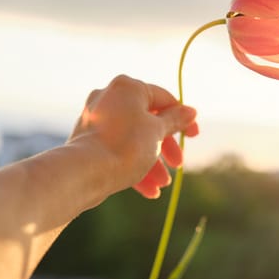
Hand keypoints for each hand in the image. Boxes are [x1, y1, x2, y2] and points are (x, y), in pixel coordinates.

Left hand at [68, 75, 197, 198]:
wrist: (84, 173)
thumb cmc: (126, 147)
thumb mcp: (158, 132)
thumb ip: (175, 120)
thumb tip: (190, 111)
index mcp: (128, 87)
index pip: (164, 98)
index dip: (183, 118)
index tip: (194, 136)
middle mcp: (110, 97)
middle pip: (149, 120)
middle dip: (166, 147)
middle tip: (178, 164)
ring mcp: (96, 118)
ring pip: (133, 139)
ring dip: (152, 162)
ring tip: (162, 185)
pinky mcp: (88, 140)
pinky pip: (118, 149)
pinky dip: (134, 166)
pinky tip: (148, 191)